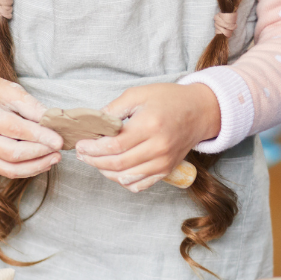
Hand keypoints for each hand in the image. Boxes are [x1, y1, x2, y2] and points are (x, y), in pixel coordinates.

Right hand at [0, 73, 62, 178]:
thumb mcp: (9, 90)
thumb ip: (31, 107)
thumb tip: (52, 124)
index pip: (16, 131)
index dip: (40, 137)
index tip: (60, 141)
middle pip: (13, 154)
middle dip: (39, 154)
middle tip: (59, 151)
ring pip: (10, 168)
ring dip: (35, 167)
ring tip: (53, 159)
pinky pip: (5, 170)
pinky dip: (25, 170)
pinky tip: (41, 164)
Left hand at [75, 83, 220, 192]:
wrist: (200, 111)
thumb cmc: (169, 100)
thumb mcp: (139, 94)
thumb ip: (114, 109)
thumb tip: (93, 124)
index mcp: (150, 125)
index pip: (113, 146)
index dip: (92, 149)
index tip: (80, 145)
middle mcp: (158, 147)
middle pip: (116, 164)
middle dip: (94, 161)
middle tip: (82, 155)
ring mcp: (162, 162)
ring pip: (124, 178)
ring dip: (105, 172)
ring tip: (95, 161)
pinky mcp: (165, 171)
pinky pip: (138, 185)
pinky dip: (121, 181)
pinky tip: (114, 170)